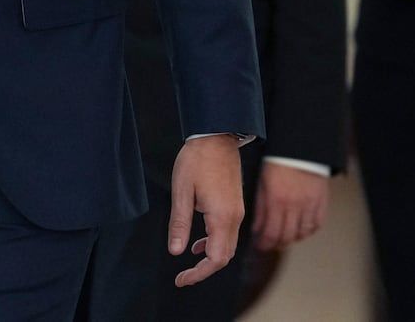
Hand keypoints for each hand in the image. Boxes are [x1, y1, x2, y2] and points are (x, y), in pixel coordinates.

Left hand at [168, 134, 244, 286]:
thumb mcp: (181, 192)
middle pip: (224, 257)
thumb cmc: (197, 159)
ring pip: (227, 246)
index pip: (215, 259)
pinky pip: (228, 233)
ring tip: (189, 264)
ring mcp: (237, 211)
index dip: (198, 274)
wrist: (217, 136)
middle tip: (183, 277)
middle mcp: (234, 217)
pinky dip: (214, 243)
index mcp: (222, 217)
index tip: (181, 279)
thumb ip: (180, 224)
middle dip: (204, 271)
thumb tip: (176, 251)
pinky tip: (199, 243)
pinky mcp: (235, 204)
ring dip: (210, 258)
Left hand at [251, 163, 328, 250]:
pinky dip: (307, 231)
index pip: (271, 234)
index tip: (260, 245)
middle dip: (276, 244)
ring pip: (302, 234)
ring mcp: (309, 205)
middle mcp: (294, 206)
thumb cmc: (277, 163)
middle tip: (270, 244)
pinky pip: (316, 225)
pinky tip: (300, 229)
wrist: (301, 147)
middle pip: (287, 238)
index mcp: (276, 201)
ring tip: (284, 238)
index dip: (264, 244)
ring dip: (292, 239)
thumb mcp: (262, 183)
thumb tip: (257, 229)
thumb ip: (260, 208)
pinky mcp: (321, 202)